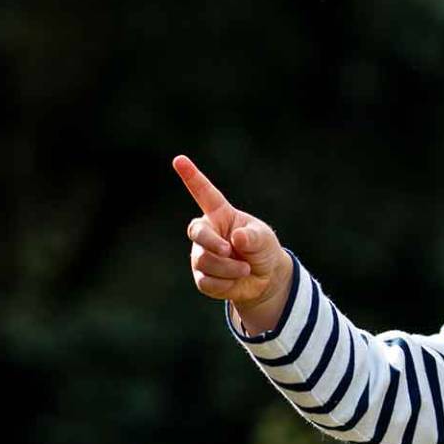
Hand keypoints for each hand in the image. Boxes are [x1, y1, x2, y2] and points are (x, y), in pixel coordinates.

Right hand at [172, 154, 292, 331]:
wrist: (264, 279)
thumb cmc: (263, 250)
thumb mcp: (265, 240)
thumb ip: (253, 238)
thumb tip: (237, 239)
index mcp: (221, 215)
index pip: (205, 194)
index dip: (192, 177)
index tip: (179, 159)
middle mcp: (207, 232)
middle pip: (197, 232)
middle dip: (213, 243)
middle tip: (229, 250)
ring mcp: (201, 254)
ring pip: (204, 260)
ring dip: (229, 268)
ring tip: (244, 268)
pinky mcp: (201, 276)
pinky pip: (207, 281)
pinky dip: (226, 283)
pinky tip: (235, 280)